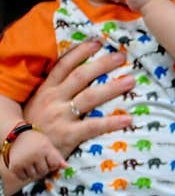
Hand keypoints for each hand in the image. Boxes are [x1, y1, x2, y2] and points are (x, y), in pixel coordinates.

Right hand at [7, 128, 65, 182]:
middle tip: (38, 159)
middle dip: (43, 168)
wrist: (17, 136)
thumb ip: (57, 158)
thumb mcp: (49, 146)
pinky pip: (23, 178)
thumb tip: (67, 167)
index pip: (54, 165)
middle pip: (44, 171)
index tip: (48, 158)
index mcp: (45, 149)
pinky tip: (24, 166)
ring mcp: (24, 161)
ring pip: (34, 176)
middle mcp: (34, 155)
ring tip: (31, 162)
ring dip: (34, 172)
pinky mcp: (15, 166)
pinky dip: (24, 174)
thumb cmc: (36, 141)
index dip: (52, 163)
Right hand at [24, 40, 134, 157]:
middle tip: (122, 56)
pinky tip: (128, 119)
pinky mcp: (69, 135)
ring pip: (91, 96)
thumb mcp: (38, 104)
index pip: (64, 65)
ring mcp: (61, 116)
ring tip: (131, 81)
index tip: (98, 42)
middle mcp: (54, 99)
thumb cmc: (34, 128)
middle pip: (82, 76)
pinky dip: (112, 122)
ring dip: (113, 88)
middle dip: (103, 64)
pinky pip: (94, 126)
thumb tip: (78, 79)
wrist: (21, 153)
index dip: (81, 52)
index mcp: (46, 90)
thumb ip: (55, 93)